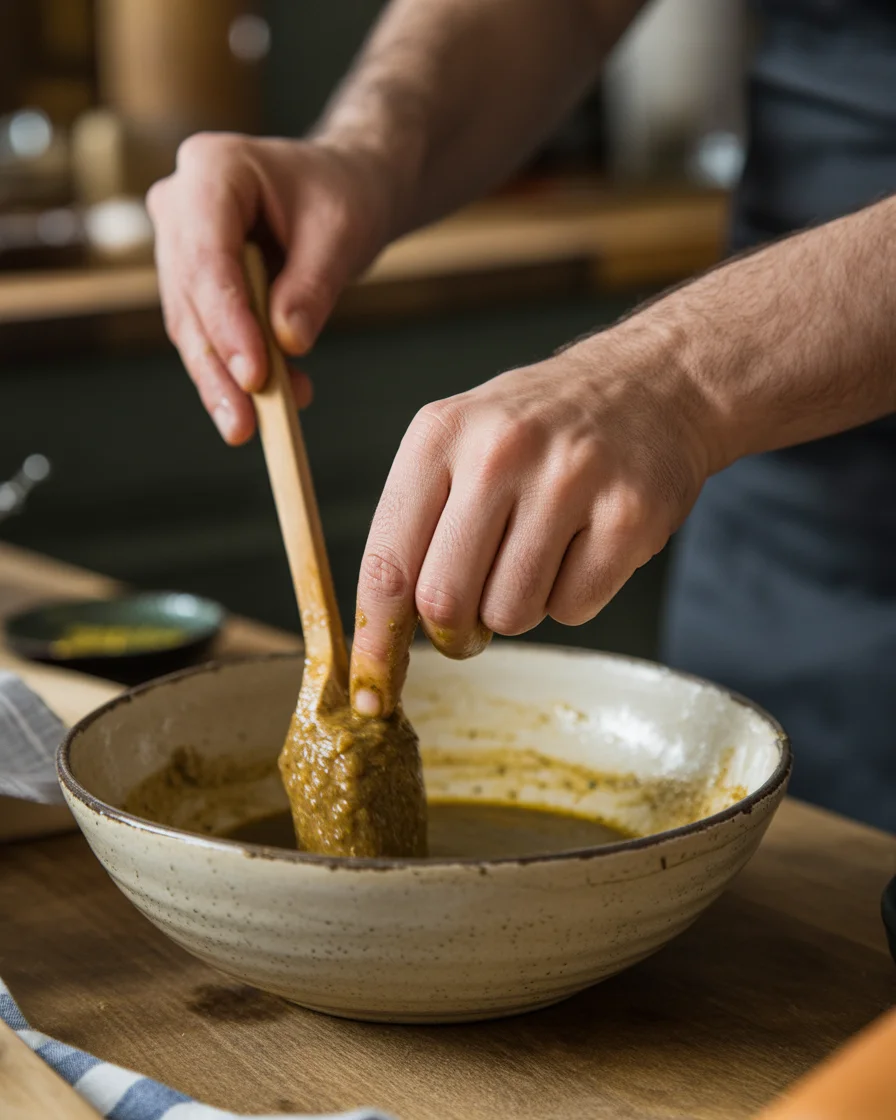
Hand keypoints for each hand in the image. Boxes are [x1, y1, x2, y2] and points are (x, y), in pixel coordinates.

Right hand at [147, 133, 395, 442]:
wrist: (342, 188)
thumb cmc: (344, 197)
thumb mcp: (342, 235)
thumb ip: (312, 287)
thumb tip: (287, 343)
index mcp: (212, 168)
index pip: (208, 256)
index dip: (228, 321)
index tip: (253, 375)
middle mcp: (179, 202)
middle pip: (191, 298)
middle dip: (219, 367)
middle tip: (243, 424)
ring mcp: (178, 242)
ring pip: (192, 326)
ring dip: (223, 382)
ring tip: (253, 426)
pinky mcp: (191, 280)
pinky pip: (208, 334)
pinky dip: (238, 373)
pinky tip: (277, 403)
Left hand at [349, 324, 715, 715]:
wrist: (650, 382)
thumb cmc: (539, 427)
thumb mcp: (459, 442)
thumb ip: (415, 526)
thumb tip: (382, 633)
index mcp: (440, 435)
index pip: (388, 564)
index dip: (376, 640)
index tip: (372, 686)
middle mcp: (500, 452)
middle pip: (445, 602)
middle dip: (454, 631)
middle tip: (472, 617)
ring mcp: (570, 481)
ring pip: (511, 614)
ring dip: (517, 608)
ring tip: (537, 554)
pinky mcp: (629, 515)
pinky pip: (574, 609)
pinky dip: (571, 597)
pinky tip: (582, 546)